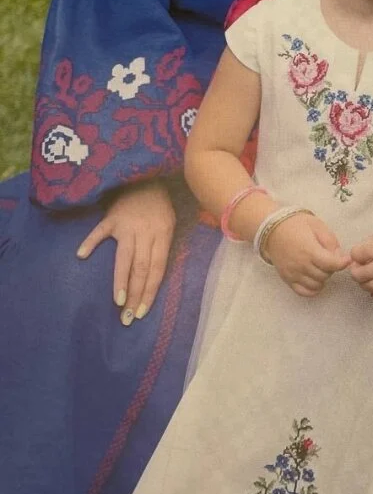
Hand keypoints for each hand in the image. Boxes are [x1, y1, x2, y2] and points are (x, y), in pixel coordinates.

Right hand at [77, 180, 175, 324]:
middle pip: (141, 268)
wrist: (146, 176)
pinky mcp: (111, 217)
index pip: (156, 269)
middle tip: (128, 317)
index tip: (142, 312)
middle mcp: (146, 233)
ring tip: (117, 301)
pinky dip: (90, 242)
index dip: (149, 292)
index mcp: (163, 235)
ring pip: (124, 257)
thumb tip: (154, 276)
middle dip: (135, 294)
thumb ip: (162, 247)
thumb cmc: (159, 205)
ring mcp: (127, 225)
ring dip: (120, 280)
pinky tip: (81, 255)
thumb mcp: (169, 223)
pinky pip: (99, 232)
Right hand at [264, 213, 350, 296]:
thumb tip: (339, 257)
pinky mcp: (287, 279)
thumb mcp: (317, 226)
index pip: (331, 264)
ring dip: (322, 278)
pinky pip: (304, 292)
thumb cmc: (297, 225)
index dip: (343, 263)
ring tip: (320, 267)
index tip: (347, 259)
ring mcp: (293, 274)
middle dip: (331, 268)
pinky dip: (313, 288)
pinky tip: (315, 279)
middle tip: (329, 259)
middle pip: (325, 275)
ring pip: (316, 285)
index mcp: (309, 250)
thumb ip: (330, 242)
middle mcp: (301, 265)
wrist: (273, 230)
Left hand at [347, 230, 372, 303]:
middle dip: (355, 273)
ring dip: (364, 284)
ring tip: (366, 279)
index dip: (354, 255)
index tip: (356, 256)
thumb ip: (366, 248)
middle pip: (364, 274)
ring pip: (372, 287)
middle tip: (357, 271)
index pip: (361, 253)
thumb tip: (351, 262)